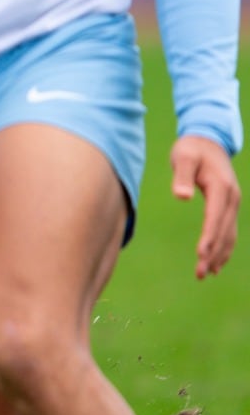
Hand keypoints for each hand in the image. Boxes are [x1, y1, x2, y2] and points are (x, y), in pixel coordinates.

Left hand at [170, 135, 239, 278]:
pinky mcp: (228, 206)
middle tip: (200, 274)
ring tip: (206, 274)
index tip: (201, 255)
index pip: (215, 217)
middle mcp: (232, 198)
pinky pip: (228, 231)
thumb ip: (181, 176)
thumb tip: (181, 196)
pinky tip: (216, 262)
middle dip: (213, 253)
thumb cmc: (191, 148)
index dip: (209, 237)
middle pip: (223, 231)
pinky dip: (224, 247)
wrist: (208, 140)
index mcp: (221, 188)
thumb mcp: (183, 157)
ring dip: (219, 255)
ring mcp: (233, 203)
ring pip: (228, 234)